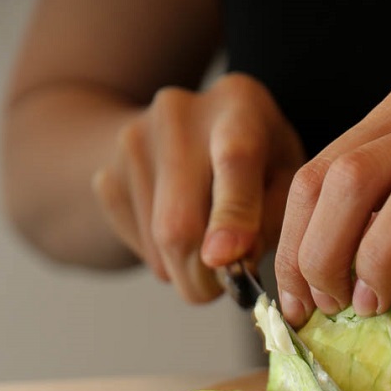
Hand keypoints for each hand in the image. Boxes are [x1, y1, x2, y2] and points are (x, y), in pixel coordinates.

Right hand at [93, 72, 304, 301]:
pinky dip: (163, 257)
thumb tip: (231, 262)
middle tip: (223, 285)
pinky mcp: (107, 173)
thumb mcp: (283, 179)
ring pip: (158, 245)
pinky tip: (176, 226)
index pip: (234, 162)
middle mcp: (178, 113)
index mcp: (239, 106)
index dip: (230, 216)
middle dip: (204, 276)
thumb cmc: (254, 162)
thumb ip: (272, 218)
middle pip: (180, 223)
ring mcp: (133, 142)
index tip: (223, 258)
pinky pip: (137, 244)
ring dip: (186, 268)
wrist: (176, 132)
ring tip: (205, 241)